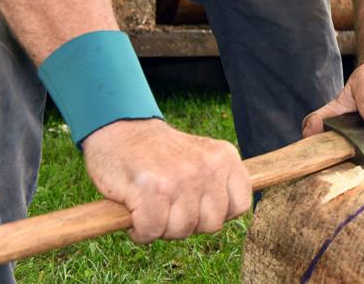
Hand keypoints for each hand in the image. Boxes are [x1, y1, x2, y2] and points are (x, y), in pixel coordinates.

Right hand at [81, 118, 251, 243]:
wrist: (123, 132)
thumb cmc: (162, 154)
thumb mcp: (203, 157)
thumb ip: (220, 182)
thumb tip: (227, 215)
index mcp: (225, 158)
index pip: (240, 205)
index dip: (217, 215)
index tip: (198, 207)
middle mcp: (207, 167)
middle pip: (211, 225)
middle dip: (188, 224)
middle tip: (170, 207)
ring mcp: (180, 178)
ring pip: (182, 230)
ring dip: (162, 228)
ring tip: (153, 206)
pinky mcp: (151, 190)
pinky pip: (152, 231)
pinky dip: (140, 231)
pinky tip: (136, 213)